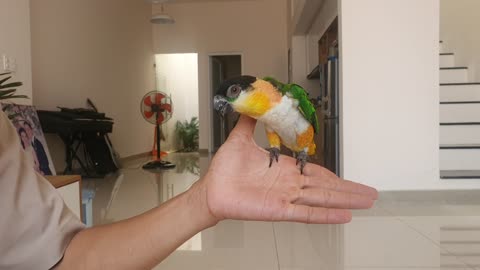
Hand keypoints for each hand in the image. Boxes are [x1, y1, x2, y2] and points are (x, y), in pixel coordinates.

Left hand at [194, 116, 377, 224]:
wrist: (211, 189)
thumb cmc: (224, 170)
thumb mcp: (240, 139)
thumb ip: (251, 122)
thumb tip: (256, 105)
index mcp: (284, 169)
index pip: (315, 172)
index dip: (334, 175)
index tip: (346, 177)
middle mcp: (288, 184)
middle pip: (326, 186)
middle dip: (349, 189)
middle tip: (370, 193)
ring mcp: (285, 197)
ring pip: (322, 198)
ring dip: (345, 200)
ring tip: (366, 202)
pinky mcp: (278, 210)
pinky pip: (306, 213)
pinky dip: (326, 215)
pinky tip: (343, 216)